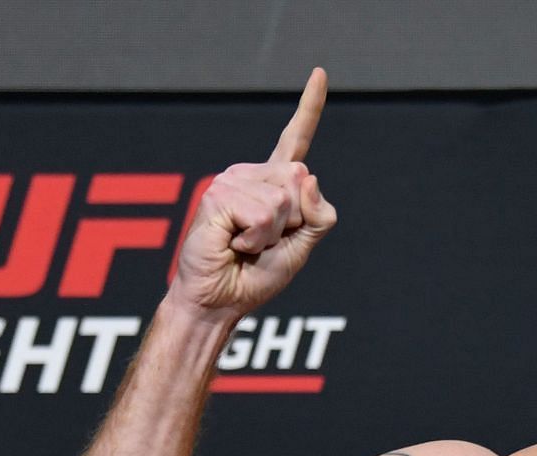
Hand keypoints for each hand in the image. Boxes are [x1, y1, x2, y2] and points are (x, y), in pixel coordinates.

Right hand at [169, 67, 336, 316]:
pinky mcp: (216, 195)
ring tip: (244, 245)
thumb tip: (307, 176)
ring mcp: (231, 181)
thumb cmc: (256, 277)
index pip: (295, 140)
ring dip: (271, 234)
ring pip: (283, 200)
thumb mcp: (302, 247)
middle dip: (292, 222)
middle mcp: (251, 175)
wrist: (220, 301)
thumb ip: (319, 216)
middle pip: (300, 181)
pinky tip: (233, 244)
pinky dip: (255, 238)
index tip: (319, 73)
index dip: (309, 108)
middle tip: (262, 243)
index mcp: (273, 184)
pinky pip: (262, 213)